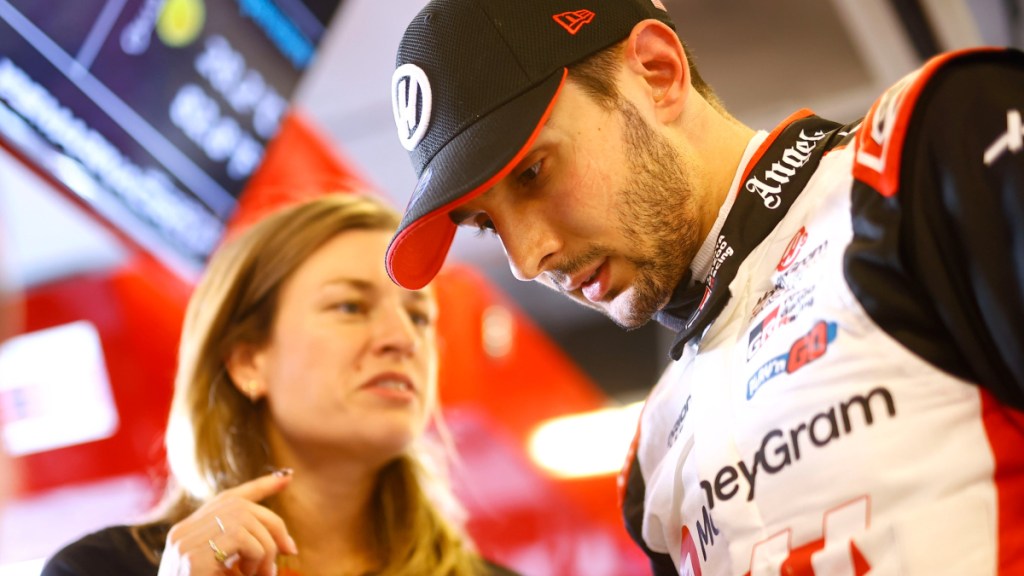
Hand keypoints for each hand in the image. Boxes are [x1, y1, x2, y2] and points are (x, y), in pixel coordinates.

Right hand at [157, 471, 297, 575]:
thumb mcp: (230, 573)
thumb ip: (246, 553)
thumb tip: (286, 544)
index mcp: (189, 533)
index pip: (227, 498)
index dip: (259, 486)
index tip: (286, 478)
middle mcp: (182, 532)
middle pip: (241, 506)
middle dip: (273, 524)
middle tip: (288, 551)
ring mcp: (184, 542)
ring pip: (246, 522)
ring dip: (266, 548)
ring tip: (263, 574)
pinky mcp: (192, 557)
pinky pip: (242, 539)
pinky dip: (259, 556)